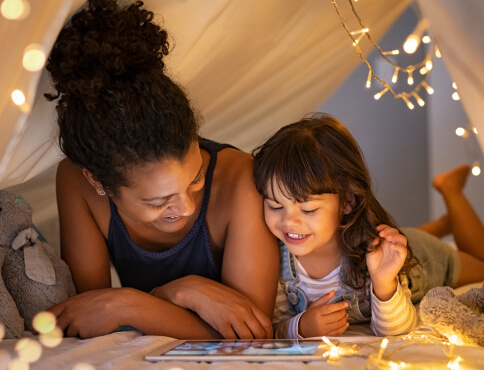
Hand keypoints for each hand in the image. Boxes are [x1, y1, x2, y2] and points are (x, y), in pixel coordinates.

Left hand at [48, 288, 134, 337]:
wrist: (120, 304)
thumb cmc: (106, 299)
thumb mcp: (85, 298)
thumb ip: (72, 307)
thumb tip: (63, 317)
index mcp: (68, 303)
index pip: (48, 315)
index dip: (43, 324)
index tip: (40, 330)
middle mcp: (69, 314)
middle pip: (54, 329)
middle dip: (57, 333)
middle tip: (61, 335)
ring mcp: (75, 324)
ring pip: (69, 335)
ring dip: (76, 333)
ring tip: (90, 323)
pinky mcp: (84, 334)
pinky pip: (81, 338)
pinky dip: (86, 335)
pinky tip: (96, 327)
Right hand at [153, 275, 272, 338]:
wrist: (198, 290)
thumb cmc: (216, 294)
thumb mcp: (235, 298)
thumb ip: (245, 309)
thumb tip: (253, 323)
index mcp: (248, 303)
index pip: (266, 322)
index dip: (269, 335)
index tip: (267, 341)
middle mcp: (243, 310)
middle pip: (259, 332)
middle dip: (260, 343)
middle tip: (258, 349)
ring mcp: (233, 317)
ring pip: (248, 338)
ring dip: (248, 346)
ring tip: (246, 350)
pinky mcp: (221, 323)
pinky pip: (232, 340)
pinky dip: (234, 346)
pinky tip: (234, 348)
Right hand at [298, 291, 348, 337]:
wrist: (303, 327)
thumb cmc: (310, 314)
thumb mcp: (315, 305)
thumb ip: (325, 298)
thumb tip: (333, 291)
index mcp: (317, 312)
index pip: (331, 308)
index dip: (340, 306)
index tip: (346, 304)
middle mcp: (321, 321)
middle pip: (336, 316)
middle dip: (343, 312)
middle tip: (344, 310)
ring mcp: (324, 330)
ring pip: (338, 324)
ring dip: (344, 319)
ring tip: (345, 315)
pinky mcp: (326, 336)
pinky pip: (337, 332)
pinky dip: (343, 328)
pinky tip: (346, 323)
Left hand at [366, 224, 406, 299]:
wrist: (376, 274)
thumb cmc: (373, 261)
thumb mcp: (370, 249)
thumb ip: (372, 242)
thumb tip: (375, 236)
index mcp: (386, 240)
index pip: (389, 229)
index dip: (384, 227)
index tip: (377, 228)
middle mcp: (393, 244)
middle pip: (396, 232)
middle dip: (389, 230)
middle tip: (381, 233)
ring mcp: (397, 250)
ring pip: (403, 239)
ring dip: (395, 236)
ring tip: (387, 237)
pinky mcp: (400, 258)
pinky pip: (403, 250)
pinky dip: (399, 246)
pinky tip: (391, 246)